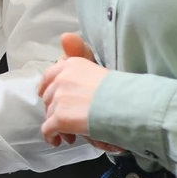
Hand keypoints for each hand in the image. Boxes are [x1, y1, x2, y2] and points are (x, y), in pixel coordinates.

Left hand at [38, 32, 109, 146]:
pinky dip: (51, 137)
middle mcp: (61, 78)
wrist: (129, 105)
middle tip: (69, 121)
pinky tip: (59, 141)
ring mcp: (59, 98)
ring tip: (70, 134)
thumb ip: (80, 52)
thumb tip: (65, 36)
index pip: (49, 77)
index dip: (49, 90)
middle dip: (56, 110)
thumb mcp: (98, 65)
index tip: (53, 99)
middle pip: (49, 98)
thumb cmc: (120, 88)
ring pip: (49, 115)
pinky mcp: (59, 117)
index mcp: (71, 64)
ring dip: (58, 126)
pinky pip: (48, 130)